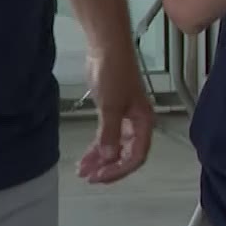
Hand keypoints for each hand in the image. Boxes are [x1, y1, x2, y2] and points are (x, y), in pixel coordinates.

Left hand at [78, 47, 155, 183]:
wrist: (106, 48)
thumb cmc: (114, 74)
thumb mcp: (111, 106)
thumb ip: (110, 134)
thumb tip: (108, 158)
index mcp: (144, 122)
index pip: (137, 155)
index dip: (119, 170)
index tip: (100, 176)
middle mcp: (137, 123)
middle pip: (126, 154)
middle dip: (108, 167)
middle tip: (89, 177)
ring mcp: (125, 117)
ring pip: (115, 147)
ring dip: (100, 159)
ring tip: (82, 170)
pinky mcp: (112, 111)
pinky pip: (107, 136)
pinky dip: (97, 147)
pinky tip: (86, 156)